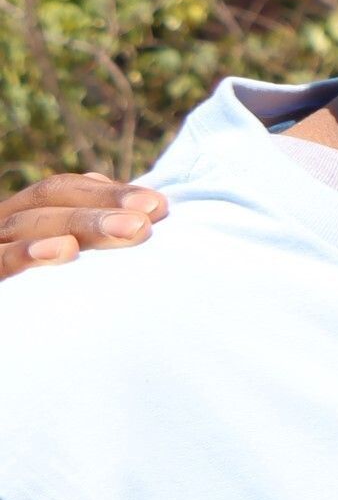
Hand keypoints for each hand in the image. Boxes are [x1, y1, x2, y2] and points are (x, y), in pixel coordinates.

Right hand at [0, 174, 165, 279]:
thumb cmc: (38, 309)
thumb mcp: (65, 273)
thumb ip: (91, 240)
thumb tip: (142, 212)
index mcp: (19, 219)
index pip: (59, 191)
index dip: (108, 193)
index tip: (159, 207)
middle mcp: (0, 230)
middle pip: (45, 202)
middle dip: (101, 208)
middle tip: (148, 223)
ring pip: (22, 225)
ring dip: (78, 224)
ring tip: (127, 230)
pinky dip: (25, 254)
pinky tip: (62, 250)